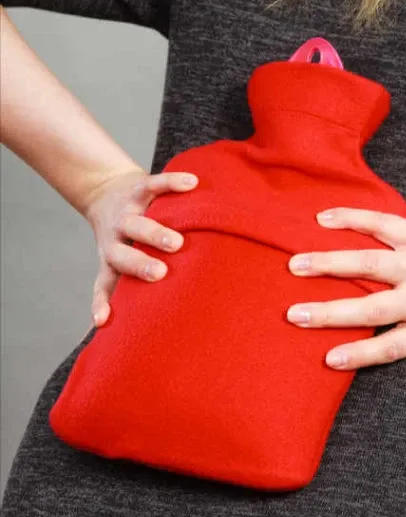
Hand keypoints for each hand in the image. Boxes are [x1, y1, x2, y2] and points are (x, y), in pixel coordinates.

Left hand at [81, 167, 199, 328]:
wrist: (105, 191)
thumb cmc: (122, 239)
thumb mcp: (117, 263)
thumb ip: (124, 290)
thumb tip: (113, 332)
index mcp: (111, 260)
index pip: (105, 284)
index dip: (102, 302)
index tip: (103, 321)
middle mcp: (115, 237)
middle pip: (121, 253)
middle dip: (140, 264)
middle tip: (160, 273)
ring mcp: (127, 212)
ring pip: (136, 222)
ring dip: (155, 232)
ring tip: (178, 242)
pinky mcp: (138, 188)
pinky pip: (155, 185)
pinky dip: (172, 183)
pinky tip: (192, 184)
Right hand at [286, 207, 405, 405]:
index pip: (390, 347)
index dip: (360, 354)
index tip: (328, 359)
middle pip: (370, 308)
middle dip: (331, 312)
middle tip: (295, 314)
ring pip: (367, 263)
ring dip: (329, 263)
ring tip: (295, 265)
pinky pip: (380, 224)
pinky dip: (352, 218)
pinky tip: (323, 219)